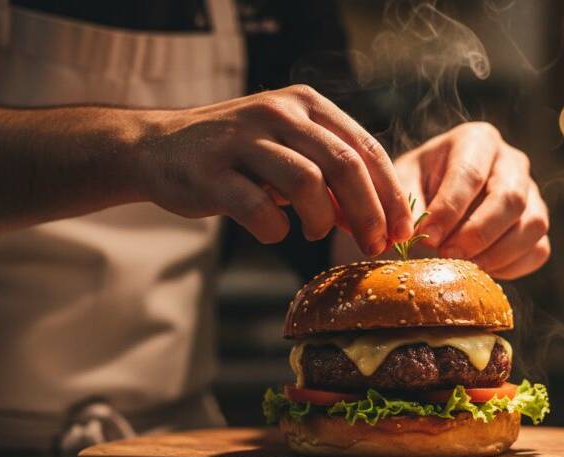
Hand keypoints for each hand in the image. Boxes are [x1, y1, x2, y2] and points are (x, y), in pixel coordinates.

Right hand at [139, 85, 412, 255]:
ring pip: (307, 183)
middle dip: (370, 213)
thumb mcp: (289, 151)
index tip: (403, 231)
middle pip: (345, 165)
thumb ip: (330, 175)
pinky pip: (258, 208)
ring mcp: (242, 140)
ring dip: (321, 220)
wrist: (160, 147)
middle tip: (376, 245)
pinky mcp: (211, 172)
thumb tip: (376, 219)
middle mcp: (277, 113)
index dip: (391, 194)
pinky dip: (275, 229)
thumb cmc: (237, 156)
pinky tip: (274, 231)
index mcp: (305, 105)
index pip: (365, 148)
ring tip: (316, 233)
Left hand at [393, 122, 549, 278]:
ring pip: (533, 224)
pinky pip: (538, 249)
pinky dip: (510, 267)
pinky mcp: (537, 223)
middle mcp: (512, 161)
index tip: (428, 237)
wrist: (434, 194)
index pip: (471, 173)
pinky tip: (479, 271)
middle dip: (477, 234)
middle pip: (510, 198)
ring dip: (496, 254)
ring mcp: (531, 192)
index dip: (450, 209)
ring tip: (462, 267)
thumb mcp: (403, 184)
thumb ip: (407, 205)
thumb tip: (415, 236)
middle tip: (447, 255)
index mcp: (477, 140)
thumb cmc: (417, 183)